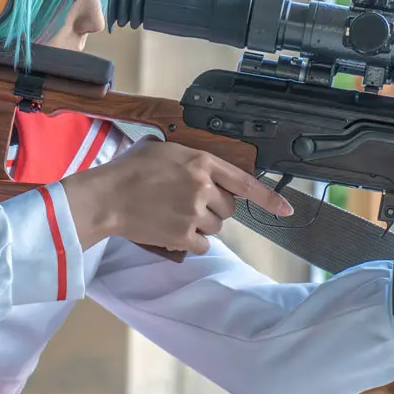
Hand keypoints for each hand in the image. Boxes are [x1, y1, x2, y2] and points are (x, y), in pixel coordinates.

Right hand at [61, 137, 292, 254]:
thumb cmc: (127, 171)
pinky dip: (191, 241)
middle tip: (188, 204)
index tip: (287, 208)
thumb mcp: (160, 148)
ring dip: (201, 225)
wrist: (106, 197)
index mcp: (201, 162)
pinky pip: (202, 244)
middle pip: (229, 208)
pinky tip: (172, 230)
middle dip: (214, 208)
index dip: (270, 197)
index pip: (245, 182)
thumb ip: (186, 155)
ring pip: (216, 227)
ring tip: (173, 215)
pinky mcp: (183, 235)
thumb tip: (193, 163)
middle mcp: (203, 187)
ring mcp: (194, 213)